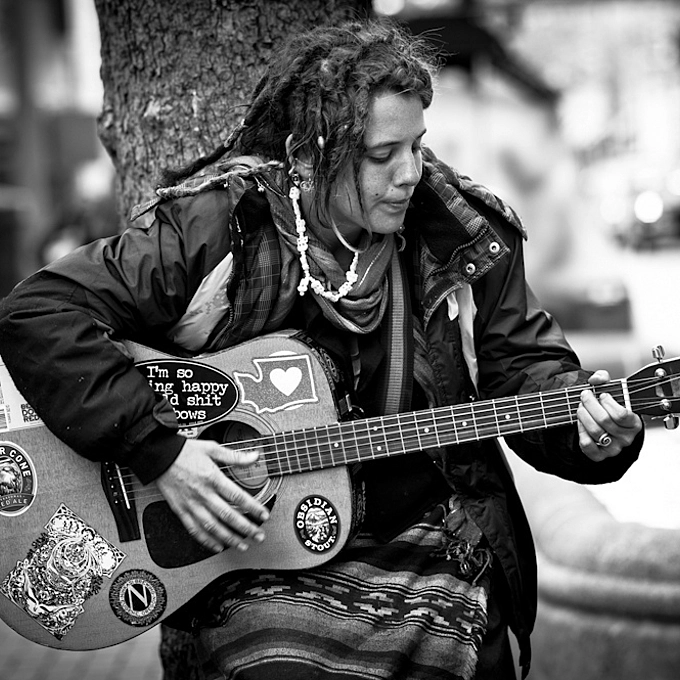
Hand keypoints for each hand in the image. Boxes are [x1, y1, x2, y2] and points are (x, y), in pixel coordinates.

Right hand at [156, 438, 269, 552]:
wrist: (159, 457)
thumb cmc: (184, 452)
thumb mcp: (212, 448)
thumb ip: (234, 456)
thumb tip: (254, 456)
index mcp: (212, 478)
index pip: (237, 496)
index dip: (253, 507)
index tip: (264, 515)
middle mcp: (202, 493)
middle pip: (228, 515)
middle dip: (246, 528)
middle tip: (258, 536)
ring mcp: (191, 504)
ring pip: (212, 527)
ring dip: (229, 538)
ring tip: (242, 545)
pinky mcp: (180, 511)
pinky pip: (194, 529)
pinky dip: (206, 540)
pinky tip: (217, 546)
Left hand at [577, 370, 642, 460]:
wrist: (606, 425)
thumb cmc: (610, 408)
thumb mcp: (610, 390)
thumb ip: (604, 379)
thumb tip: (596, 378)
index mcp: (634, 423)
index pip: (621, 414)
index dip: (608, 403)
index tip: (602, 394)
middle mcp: (626, 438)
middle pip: (604, 420)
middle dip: (590, 404)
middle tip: (585, 396)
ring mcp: (613, 448)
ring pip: (595, 431)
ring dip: (583, 415)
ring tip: (581, 407)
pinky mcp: (600, 455)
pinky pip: (587, 444)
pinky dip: (581, 431)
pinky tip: (581, 422)